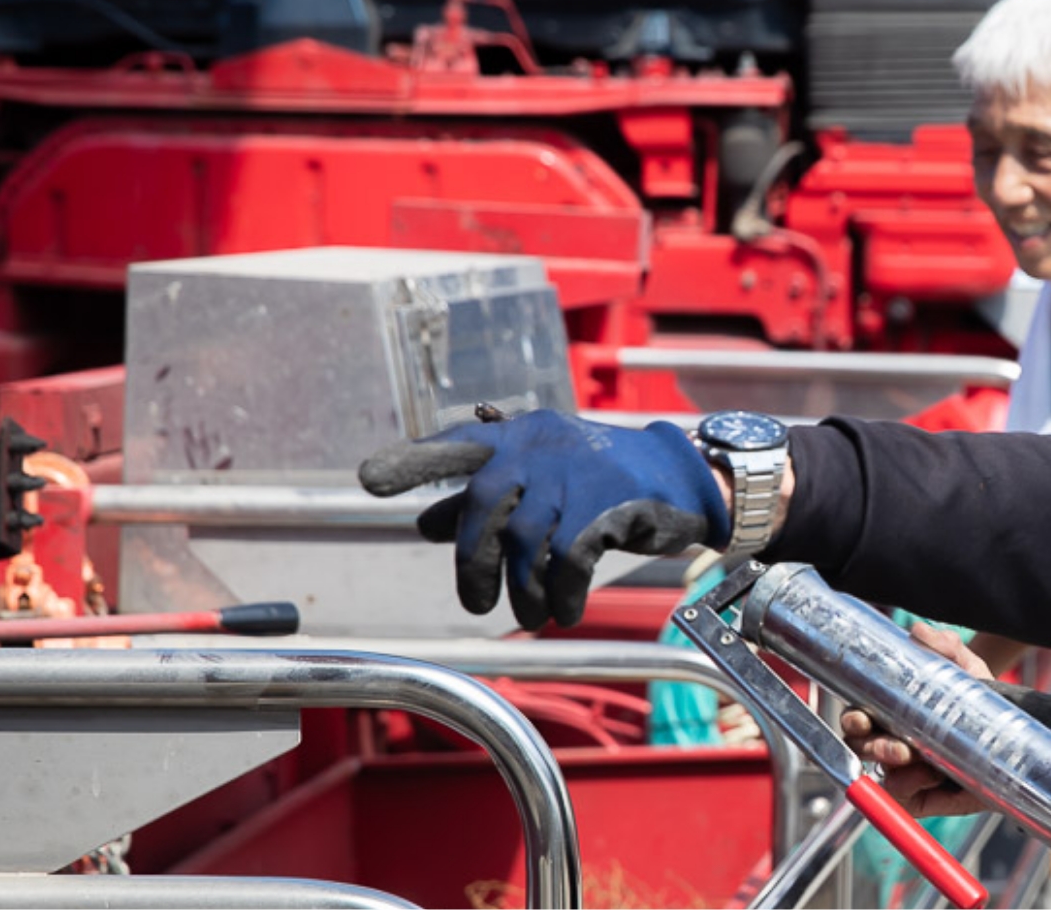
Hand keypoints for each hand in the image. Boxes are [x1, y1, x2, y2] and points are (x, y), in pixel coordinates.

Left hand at [358, 409, 729, 628]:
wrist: (681, 478)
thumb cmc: (603, 482)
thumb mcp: (543, 485)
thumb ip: (486, 502)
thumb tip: (424, 525)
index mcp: (520, 436)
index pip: (459, 445)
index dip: (415, 461)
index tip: (369, 479)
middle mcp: (540, 445)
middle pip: (484, 505)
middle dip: (474, 562)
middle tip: (478, 603)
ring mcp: (574, 471)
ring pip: (526, 540)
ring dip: (524, 588)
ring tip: (533, 613)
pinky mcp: (607, 501)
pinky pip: (568, 558)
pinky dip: (563, 592)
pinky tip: (565, 610)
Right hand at [841, 622, 993, 817]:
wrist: (1013, 733)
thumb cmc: (978, 697)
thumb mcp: (966, 668)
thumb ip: (945, 647)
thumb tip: (920, 632)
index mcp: (892, 712)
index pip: (858, 719)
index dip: (854, 719)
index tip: (862, 717)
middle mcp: (893, 741)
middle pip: (862, 749)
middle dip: (874, 748)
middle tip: (900, 748)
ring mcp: (907, 771)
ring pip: (882, 776)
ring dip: (895, 771)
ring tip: (920, 762)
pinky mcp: (923, 796)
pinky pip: (904, 798)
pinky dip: (912, 789)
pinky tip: (932, 778)